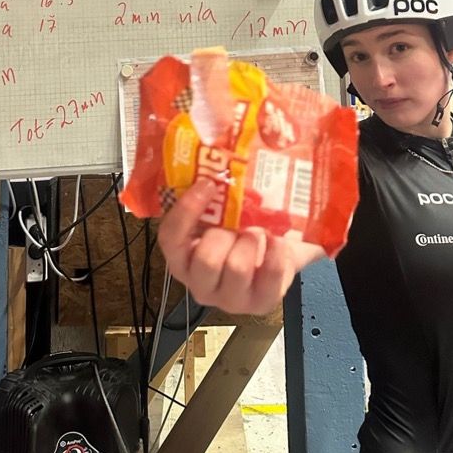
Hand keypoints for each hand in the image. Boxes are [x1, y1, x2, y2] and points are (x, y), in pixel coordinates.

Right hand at [157, 179, 325, 314]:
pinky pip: (269, 275)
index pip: (169, 238)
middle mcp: (200, 283)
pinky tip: (278, 240)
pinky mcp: (260, 304)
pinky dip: (277, 252)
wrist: (282, 246)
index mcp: (182, 258)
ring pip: (236, 268)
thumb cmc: (245, 226)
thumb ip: (209, 193)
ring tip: (258, 231)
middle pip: (205, 259)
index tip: (207, 184)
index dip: (186, 211)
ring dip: (250, 242)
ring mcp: (229, 298)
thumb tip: (212, 148)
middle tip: (239, 220)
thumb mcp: (222, 212)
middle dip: (226, 233)